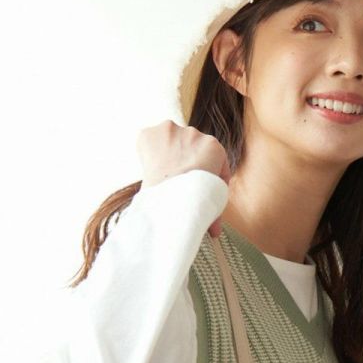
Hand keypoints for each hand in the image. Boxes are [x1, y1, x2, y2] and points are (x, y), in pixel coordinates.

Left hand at [136, 121, 230, 236]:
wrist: (174, 196)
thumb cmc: (197, 202)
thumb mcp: (213, 201)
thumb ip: (212, 206)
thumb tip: (214, 232)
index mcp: (214, 147)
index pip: (211, 159)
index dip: (205, 176)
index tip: (199, 189)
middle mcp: (193, 133)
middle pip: (188, 149)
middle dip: (185, 165)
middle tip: (179, 186)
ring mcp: (169, 130)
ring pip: (169, 143)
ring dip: (168, 157)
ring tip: (165, 179)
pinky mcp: (149, 134)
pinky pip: (148, 142)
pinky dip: (148, 154)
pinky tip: (151, 169)